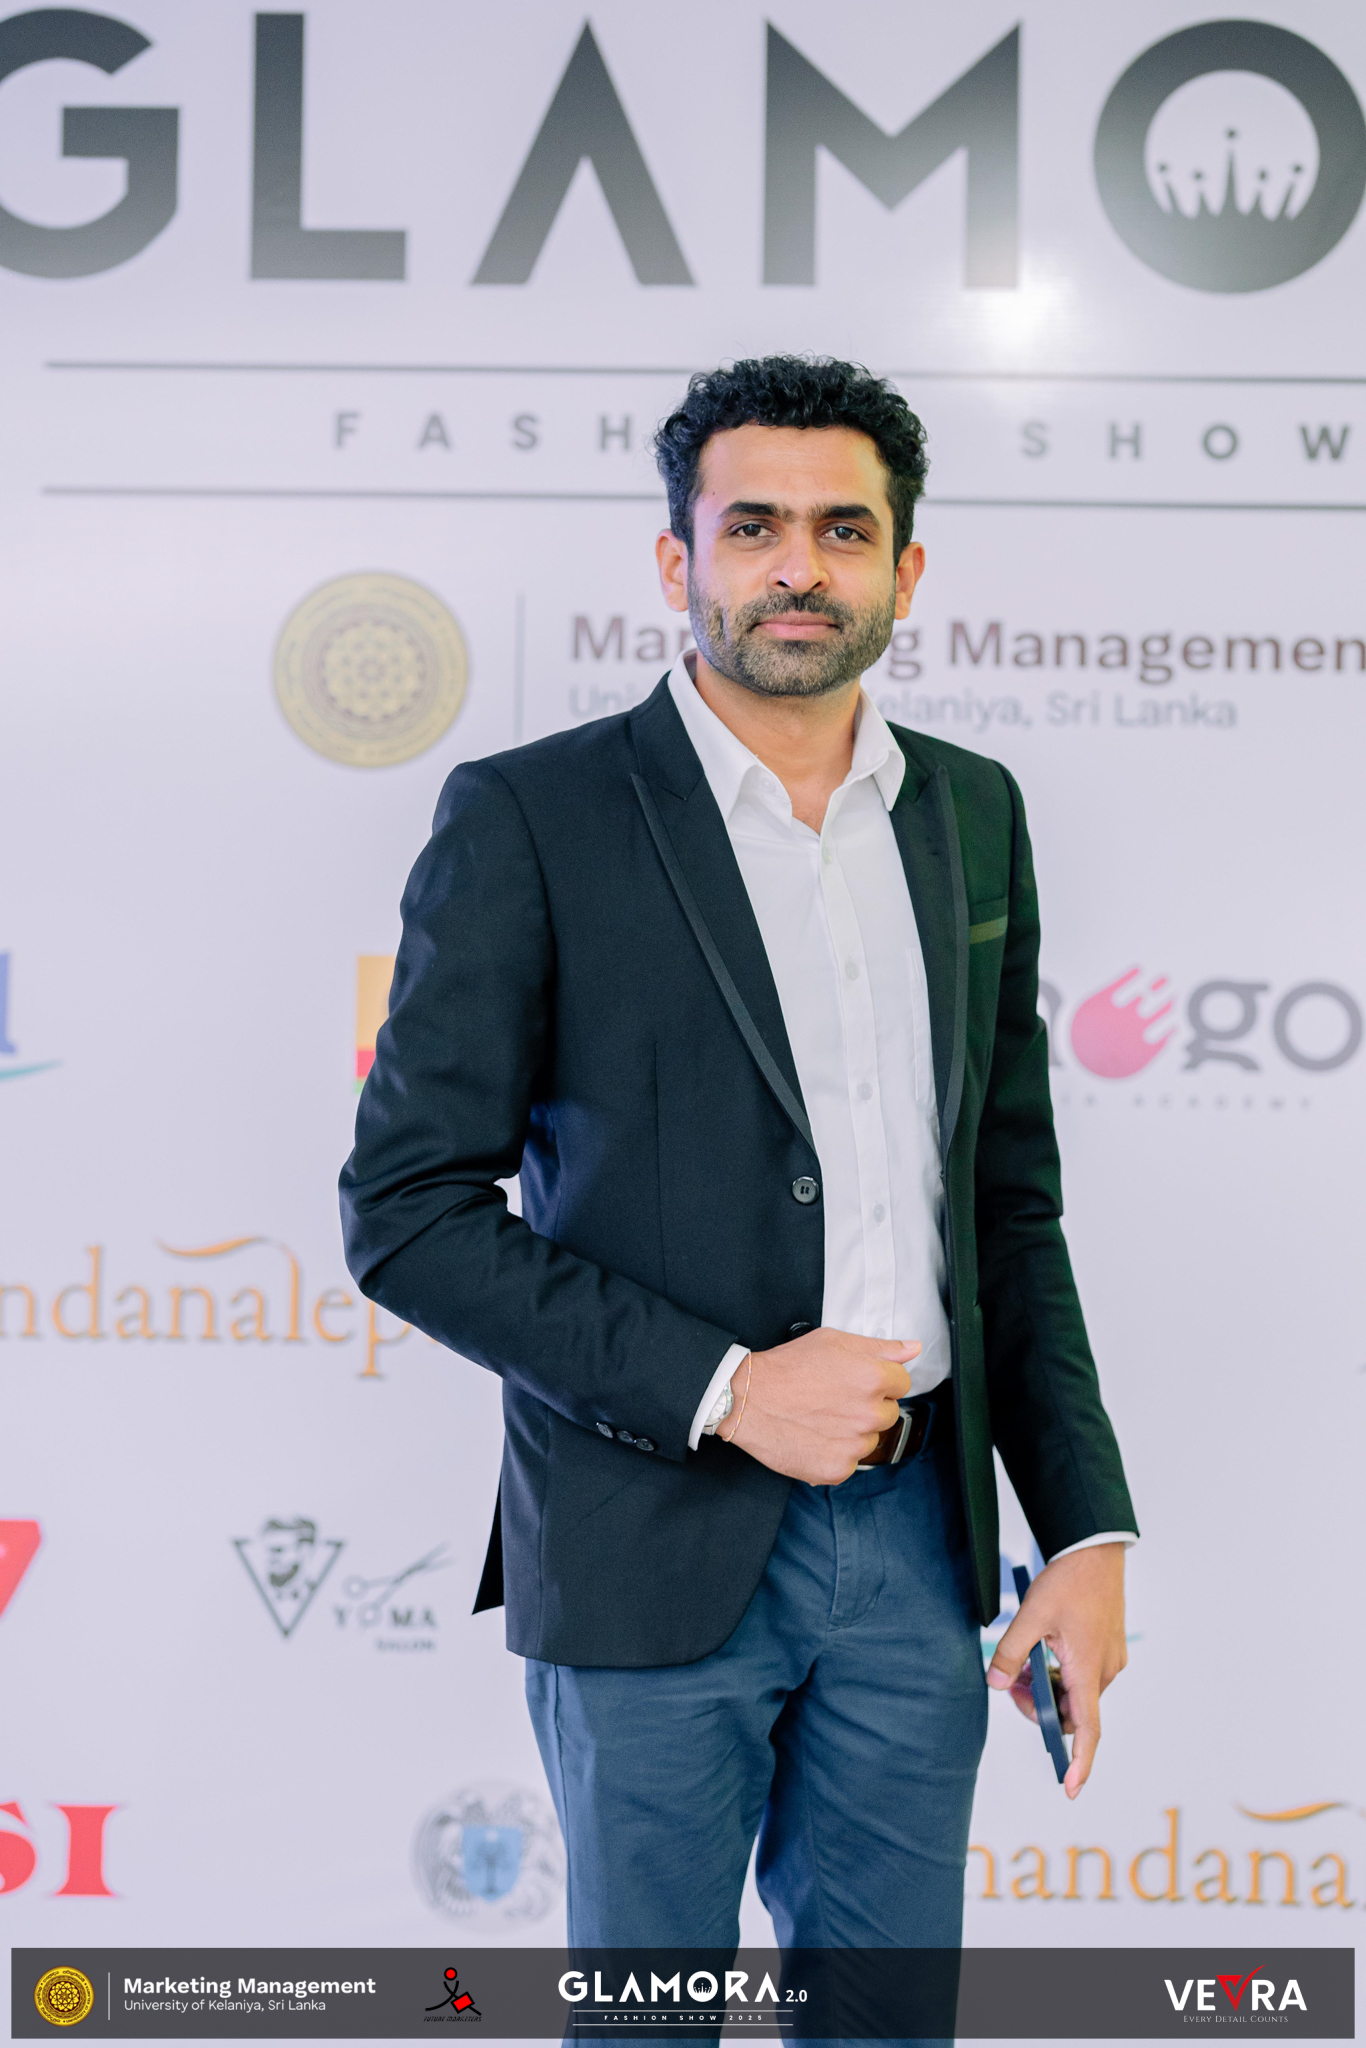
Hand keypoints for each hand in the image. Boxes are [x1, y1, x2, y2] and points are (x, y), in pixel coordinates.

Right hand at [722, 1327, 918, 1484]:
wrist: (748, 1399)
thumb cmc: (786, 1368)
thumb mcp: (832, 1342)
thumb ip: (879, 1347)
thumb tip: (912, 1349)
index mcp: (873, 1378)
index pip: (901, 1383)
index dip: (878, 1380)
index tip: (856, 1382)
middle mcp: (869, 1413)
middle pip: (889, 1413)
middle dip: (868, 1407)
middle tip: (835, 1399)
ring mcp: (854, 1444)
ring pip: (870, 1440)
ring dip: (853, 1432)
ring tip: (821, 1418)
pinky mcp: (838, 1468)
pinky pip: (850, 1463)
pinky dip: (836, 1454)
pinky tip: (815, 1437)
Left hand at [986, 1544, 1126, 1797]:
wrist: (1095, 1549)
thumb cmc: (1068, 1580)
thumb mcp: (1031, 1616)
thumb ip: (1011, 1653)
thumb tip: (995, 1684)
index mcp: (1088, 1670)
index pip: (1087, 1730)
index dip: (1080, 1762)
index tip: (1071, 1789)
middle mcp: (1104, 1670)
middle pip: (1072, 1711)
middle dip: (1040, 1707)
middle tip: (1011, 1684)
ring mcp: (1108, 1658)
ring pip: (1075, 1691)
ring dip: (1048, 1687)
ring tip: (1023, 1662)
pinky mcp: (1106, 1646)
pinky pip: (1082, 1674)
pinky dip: (1059, 1672)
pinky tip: (1040, 1650)